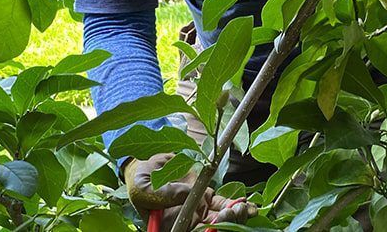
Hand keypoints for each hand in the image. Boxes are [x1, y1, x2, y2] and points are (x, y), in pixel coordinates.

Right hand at [124, 154, 256, 230]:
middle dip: (225, 225)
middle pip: (210, 231)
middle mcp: (186, 223)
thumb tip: (185, 194)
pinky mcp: (207, 197)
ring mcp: (198, 211)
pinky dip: (236, 206)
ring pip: (221, 221)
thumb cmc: (139, 177)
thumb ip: (159, 193)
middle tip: (234, 213)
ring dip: (234, 217)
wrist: (149, 160)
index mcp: (169, 227)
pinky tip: (247, 206)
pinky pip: (224, 206)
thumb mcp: (141, 186)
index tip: (215, 225)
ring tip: (243, 208)